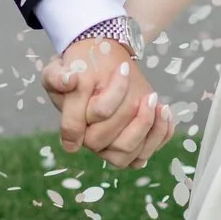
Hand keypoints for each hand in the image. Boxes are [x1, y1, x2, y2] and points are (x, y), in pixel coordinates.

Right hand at [41, 30, 173, 170]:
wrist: (98, 65)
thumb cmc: (79, 70)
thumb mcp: (58, 68)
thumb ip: (56, 76)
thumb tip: (69, 80)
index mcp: (74, 127)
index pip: (94, 120)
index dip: (112, 95)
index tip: (122, 70)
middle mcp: (92, 142)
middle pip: (115, 143)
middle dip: (134, 118)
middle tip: (146, 94)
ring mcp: (112, 148)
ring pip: (131, 154)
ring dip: (149, 129)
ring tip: (156, 104)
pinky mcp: (131, 148)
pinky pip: (146, 153)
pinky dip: (160, 135)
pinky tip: (164, 112)